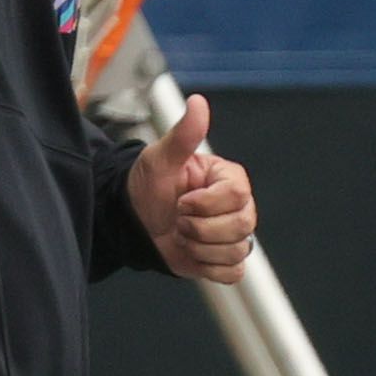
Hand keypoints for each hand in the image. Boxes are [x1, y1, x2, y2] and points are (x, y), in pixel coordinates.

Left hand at [129, 93, 257, 283]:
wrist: (134, 220)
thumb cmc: (148, 185)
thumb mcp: (161, 158)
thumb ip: (184, 134)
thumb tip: (198, 102)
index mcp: (229, 180)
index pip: (237, 197)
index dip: (205, 204)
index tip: (181, 200)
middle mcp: (238, 207)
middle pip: (241, 227)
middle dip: (200, 228)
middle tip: (178, 218)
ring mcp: (234, 235)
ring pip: (235, 251)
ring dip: (200, 247)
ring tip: (183, 234)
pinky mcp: (225, 260)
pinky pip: (232, 273)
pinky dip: (207, 266)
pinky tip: (192, 252)